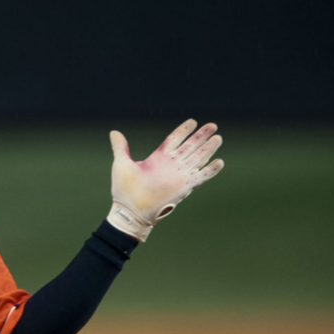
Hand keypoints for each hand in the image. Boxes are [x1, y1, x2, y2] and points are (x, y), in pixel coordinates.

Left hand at [106, 119, 224, 241]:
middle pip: (190, 146)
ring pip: (197, 158)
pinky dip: (210, 170)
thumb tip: (114, 132)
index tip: (193, 121)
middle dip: (201, 136)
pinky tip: (220, 162)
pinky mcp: (183, 188)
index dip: (183, 131)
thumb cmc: (124, 191)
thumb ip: (120, 148)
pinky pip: (200, 177)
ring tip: (218, 138)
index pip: (174, 140)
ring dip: (208, 148)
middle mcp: (170, 165)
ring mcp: (178, 176)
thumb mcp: (121, 165)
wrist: (130, 212)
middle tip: (213, 125)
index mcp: (157, 158)